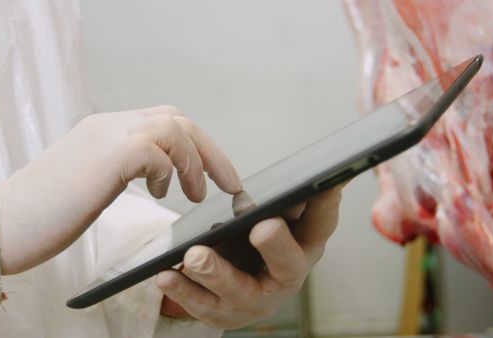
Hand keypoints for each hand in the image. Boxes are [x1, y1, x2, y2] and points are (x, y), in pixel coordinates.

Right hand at [0, 106, 241, 274]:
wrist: (4, 223)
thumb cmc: (47, 212)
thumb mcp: (94, 182)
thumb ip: (124, 169)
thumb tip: (163, 176)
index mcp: (106, 129)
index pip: (164, 120)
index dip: (196, 145)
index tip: (214, 174)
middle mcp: (109, 124)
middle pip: (177, 118)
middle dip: (209, 152)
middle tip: (226, 184)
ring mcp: (107, 135)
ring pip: (173, 127)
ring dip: (192, 163)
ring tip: (192, 194)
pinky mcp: (107, 155)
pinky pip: (156, 149)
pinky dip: (168, 171)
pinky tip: (160, 193)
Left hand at [157, 185, 343, 328]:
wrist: (236, 288)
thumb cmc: (258, 246)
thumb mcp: (275, 220)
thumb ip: (285, 202)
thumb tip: (306, 174)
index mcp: (304, 245)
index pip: (322, 224)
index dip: (327, 206)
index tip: (325, 185)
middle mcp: (286, 277)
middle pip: (287, 263)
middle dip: (276, 245)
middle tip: (261, 227)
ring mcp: (255, 301)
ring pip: (238, 290)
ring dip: (216, 272)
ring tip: (195, 255)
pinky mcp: (224, 314)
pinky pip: (202, 305)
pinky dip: (183, 291)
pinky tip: (166, 275)